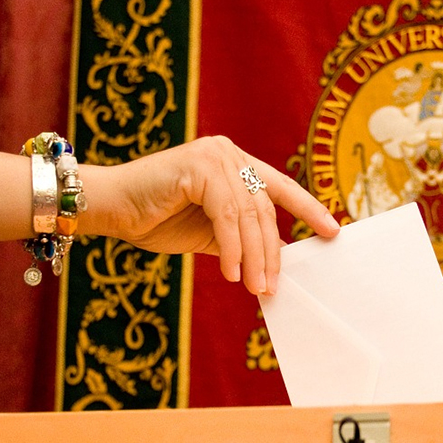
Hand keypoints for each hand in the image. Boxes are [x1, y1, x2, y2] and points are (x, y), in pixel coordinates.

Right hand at [91, 136, 339, 293]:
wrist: (109, 209)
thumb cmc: (155, 219)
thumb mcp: (211, 232)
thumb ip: (242, 238)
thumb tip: (276, 261)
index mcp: (236, 165)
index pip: (281, 188)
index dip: (309, 210)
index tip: (332, 232)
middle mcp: (229, 154)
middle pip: (265, 210)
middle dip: (272, 253)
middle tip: (273, 287)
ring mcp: (215, 156)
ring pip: (249, 216)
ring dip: (254, 257)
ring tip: (256, 288)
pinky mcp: (200, 167)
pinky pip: (227, 216)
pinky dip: (232, 248)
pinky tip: (232, 273)